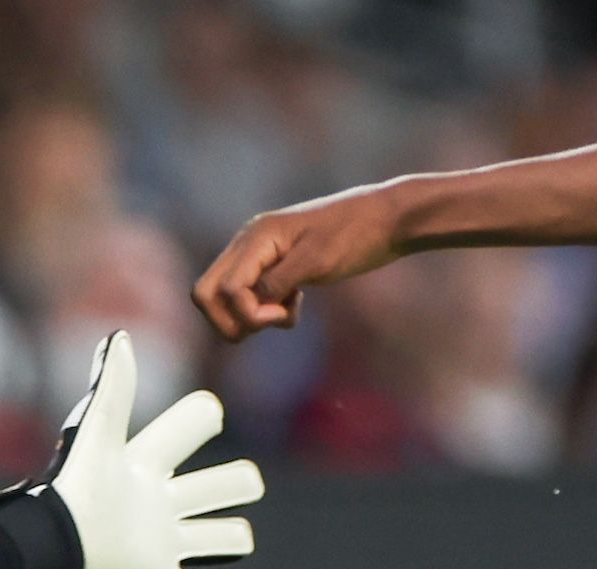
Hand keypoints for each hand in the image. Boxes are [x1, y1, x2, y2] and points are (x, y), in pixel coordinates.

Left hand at [44, 331, 260, 568]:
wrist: (46, 545)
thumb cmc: (72, 483)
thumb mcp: (97, 431)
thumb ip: (113, 388)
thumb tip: (120, 336)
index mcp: (147, 463)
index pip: (196, 426)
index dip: (205, 416)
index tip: (204, 416)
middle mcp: (159, 502)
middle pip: (226, 484)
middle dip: (238, 481)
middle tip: (234, 485)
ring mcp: (161, 543)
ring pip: (221, 537)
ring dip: (229, 539)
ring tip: (223, 541)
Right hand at [191, 187, 403, 341]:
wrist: (389, 218)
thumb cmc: (357, 235)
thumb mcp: (317, 261)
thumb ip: (277, 283)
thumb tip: (250, 306)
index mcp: (257, 237)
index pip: (224, 289)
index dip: (247, 313)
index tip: (283, 313)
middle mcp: (249, 243)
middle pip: (207, 293)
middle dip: (231, 319)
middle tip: (270, 322)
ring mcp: (259, 254)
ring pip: (225, 298)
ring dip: (249, 317)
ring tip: (287, 312)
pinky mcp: (274, 264)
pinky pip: (249, 296)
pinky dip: (265, 310)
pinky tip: (295, 304)